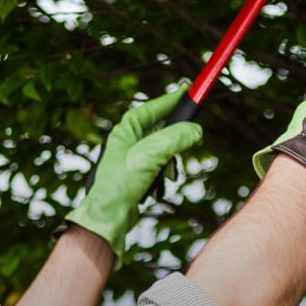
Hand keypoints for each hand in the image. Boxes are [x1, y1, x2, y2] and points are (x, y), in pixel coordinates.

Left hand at [66, 87, 202, 265]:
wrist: (109, 215)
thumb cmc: (121, 184)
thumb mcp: (150, 156)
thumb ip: (174, 139)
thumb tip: (196, 130)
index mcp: (126, 129)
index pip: (152, 108)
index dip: (171, 99)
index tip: (188, 90)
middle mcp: (128, 140)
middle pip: (161, 129)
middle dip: (176, 138)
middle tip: (192, 139)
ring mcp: (132, 157)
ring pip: (163, 149)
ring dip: (171, 161)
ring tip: (169, 173)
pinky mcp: (137, 174)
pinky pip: (159, 166)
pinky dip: (164, 174)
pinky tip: (159, 185)